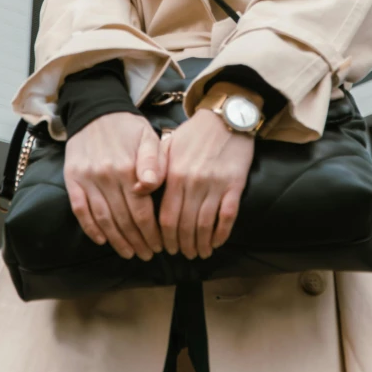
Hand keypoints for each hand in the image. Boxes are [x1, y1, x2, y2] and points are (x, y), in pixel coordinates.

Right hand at [64, 112, 166, 260]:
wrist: (96, 110)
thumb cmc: (128, 127)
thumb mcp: (149, 138)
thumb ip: (154, 163)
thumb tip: (150, 187)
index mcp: (128, 167)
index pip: (141, 211)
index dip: (151, 232)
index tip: (159, 245)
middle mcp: (106, 176)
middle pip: (123, 219)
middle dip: (137, 241)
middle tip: (147, 254)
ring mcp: (87, 179)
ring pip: (102, 218)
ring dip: (116, 240)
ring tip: (128, 253)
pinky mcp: (72, 179)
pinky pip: (80, 209)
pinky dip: (90, 228)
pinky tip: (101, 240)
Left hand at [158, 109, 254, 259]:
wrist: (226, 117)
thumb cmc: (194, 134)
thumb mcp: (167, 146)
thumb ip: (153, 169)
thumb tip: (136, 191)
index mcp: (174, 174)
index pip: (166, 216)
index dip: (165, 237)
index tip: (165, 247)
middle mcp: (193, 182)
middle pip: (184, 225)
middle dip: (182, 245)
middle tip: (183, 254)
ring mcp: (215, 185)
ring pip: (205, 225)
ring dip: (201, 244)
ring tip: (199, 253)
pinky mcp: (235, 185)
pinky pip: (227, 216)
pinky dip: (221, 234)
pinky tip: (216, 243)